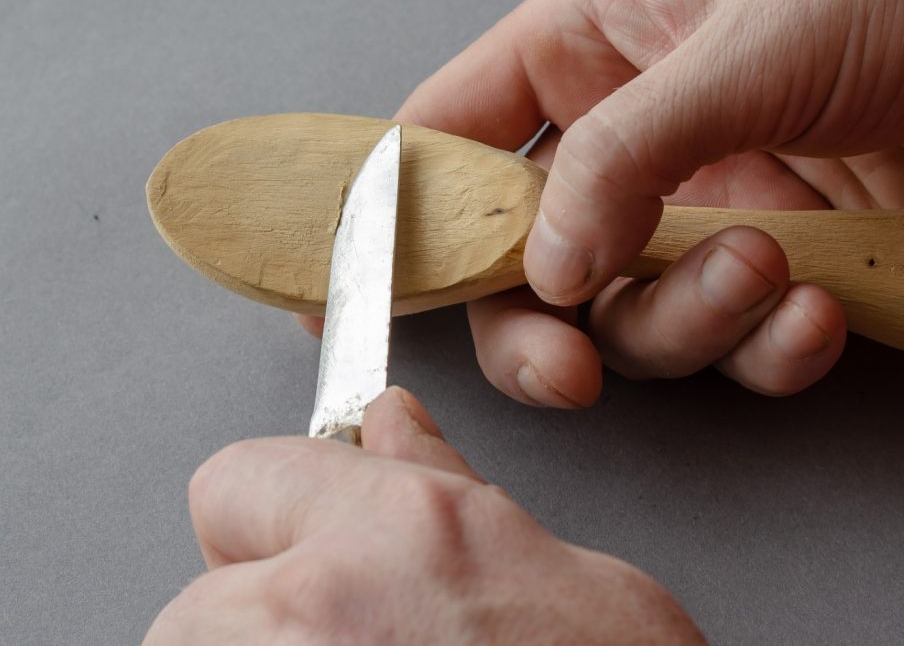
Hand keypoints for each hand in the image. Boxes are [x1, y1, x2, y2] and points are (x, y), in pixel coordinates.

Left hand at [143, 388, 703, 644]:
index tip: (290, 541)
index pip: (238, 477)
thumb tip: (393, 424)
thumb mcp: (564, 575)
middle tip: (353, 640)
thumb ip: (451, 487)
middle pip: (194, 600)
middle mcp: (321, 609)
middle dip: (253, 616)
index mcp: (407, 530)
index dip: (268, 515)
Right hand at [303, 0, 903, 399]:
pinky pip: (737, 341)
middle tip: (569, 368)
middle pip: (528, 262)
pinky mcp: (780, 264)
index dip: (393, 213)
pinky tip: (820, 310)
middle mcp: (635, 134)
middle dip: (544, 328)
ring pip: (635, 316)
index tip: (342, 294)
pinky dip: (770, 346)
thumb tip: (544, 268)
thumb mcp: (744, 44)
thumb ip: (627, 157)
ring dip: (690, 318)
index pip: (450, 135)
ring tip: (767, 268)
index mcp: (593, 45)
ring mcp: (704, 205)